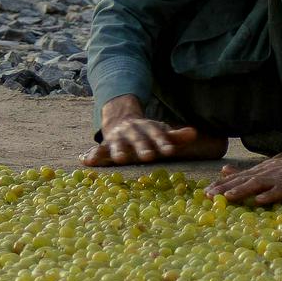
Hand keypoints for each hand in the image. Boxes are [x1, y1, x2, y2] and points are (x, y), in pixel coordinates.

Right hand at [80, 115, 202, 166]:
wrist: (120, 118)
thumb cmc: (146, 132)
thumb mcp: (160, 131)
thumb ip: (175, 136)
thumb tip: (193, 133)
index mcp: (147, 128)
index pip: (157, 135)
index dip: (163, 142)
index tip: (169, 150)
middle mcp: (132, 132)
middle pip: (138, 140)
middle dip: (142, 148)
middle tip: (148, 157)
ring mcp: (117, 137)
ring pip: (117, 144)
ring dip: (118, 151)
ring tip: (119, 159)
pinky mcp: (105, 144)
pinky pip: (99, 149)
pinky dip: (93, 154)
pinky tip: (88, 161)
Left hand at [205, 140, 281, 205]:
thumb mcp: (268, 167)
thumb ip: (247, 171)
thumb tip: (224, 170)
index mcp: (260, 171)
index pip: (236, 178)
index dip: (221, 185)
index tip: (205, 192)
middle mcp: (266, 174)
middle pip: (242, 181)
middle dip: (225, 188)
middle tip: (209, 196)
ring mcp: (278, 180)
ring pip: (257, 185)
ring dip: (241, 191)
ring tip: (227, 197)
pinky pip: (279, 192)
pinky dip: (269, 196)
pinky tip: (259, 201)